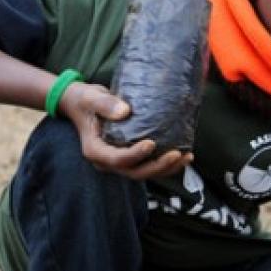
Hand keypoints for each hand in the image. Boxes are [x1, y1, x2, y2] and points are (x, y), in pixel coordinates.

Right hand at [59, 82, 192, 179]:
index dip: (135, 155)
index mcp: (95, 151)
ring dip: (167, 168)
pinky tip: (184, 155)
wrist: (83, 104)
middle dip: (158, 166)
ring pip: (145, 172)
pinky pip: (149, 165)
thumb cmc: (85, 100)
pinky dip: (167, 164)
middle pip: (135, 172)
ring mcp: (120, 161)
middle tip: (177, 154)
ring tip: (186, 157)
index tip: (151, 143)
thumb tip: (124, 111)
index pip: (116, 159)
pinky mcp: (131, 157)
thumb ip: (105, 104)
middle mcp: (107, 161)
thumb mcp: (90, 98)